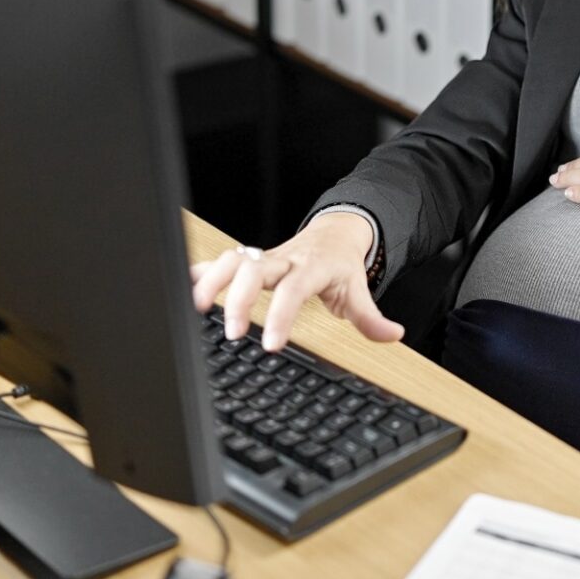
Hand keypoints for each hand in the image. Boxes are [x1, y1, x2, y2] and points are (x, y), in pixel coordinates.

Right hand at [188, 211, 404, 352]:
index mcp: (311, 268)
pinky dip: (203, 270)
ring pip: (233, 259)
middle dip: (240, 300)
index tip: (270, 345)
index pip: (293, 291)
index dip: (280, 317)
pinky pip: (223, 259)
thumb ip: (370, 318)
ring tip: (198, 306)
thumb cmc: (340, 265)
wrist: (334, 233)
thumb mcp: (358, 290)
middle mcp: (283, 259)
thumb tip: (393, 334)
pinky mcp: (250, 259)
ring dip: (213, 279)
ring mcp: (264, 257)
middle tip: (234, 333)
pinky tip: (186, 285)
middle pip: (255, 270)